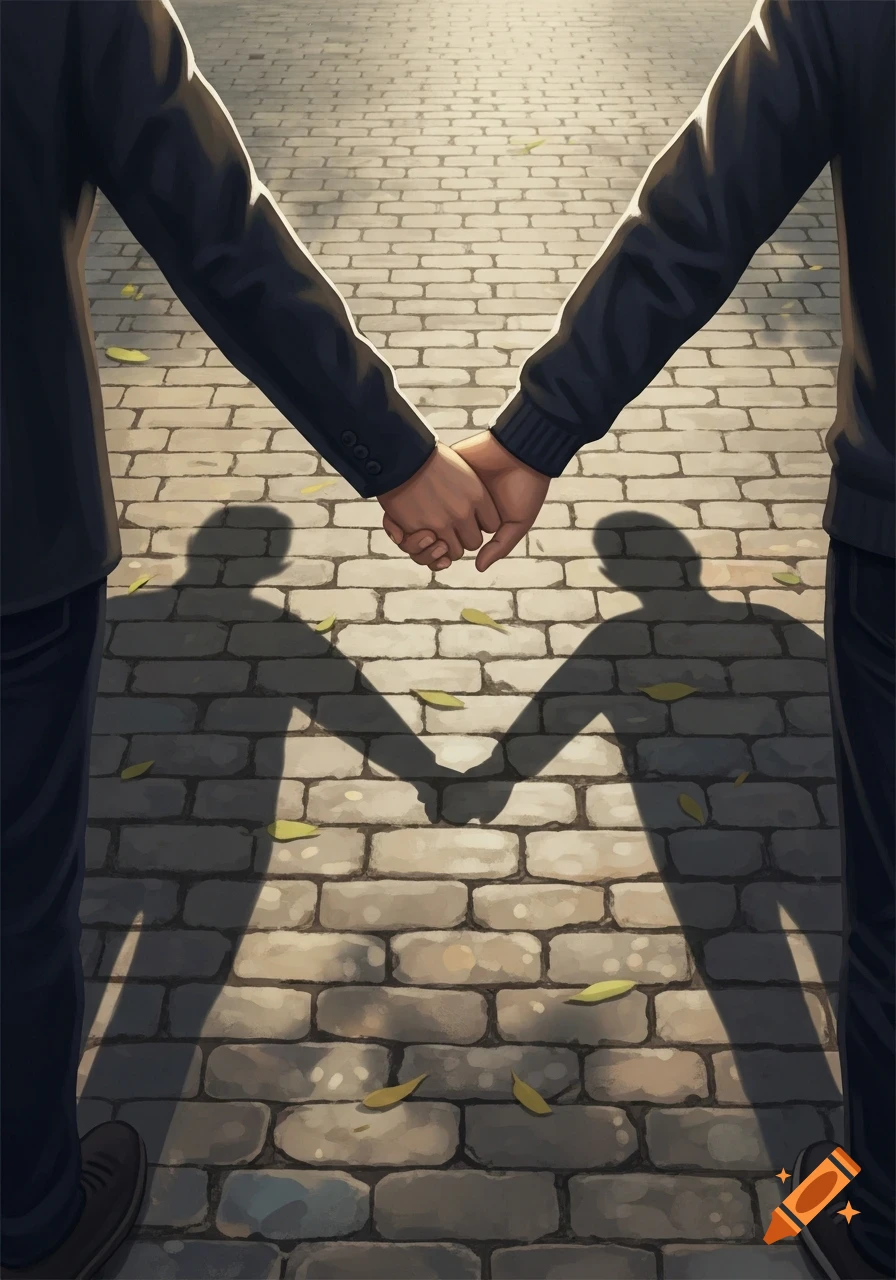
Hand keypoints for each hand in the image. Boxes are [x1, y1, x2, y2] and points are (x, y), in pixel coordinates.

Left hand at [387, 431, 549, 570]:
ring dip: (427, 509)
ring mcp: (455, 483)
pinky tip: (426, 495)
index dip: (449, 544)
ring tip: (428, 513)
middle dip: (434, 529)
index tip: (445, 546)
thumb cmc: (526, 488)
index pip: (457, 536)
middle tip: (432, 532)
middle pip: (440, 522)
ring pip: (431, 502)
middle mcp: (464, 501)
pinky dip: (426, 486)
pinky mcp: (449, 464)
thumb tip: (478, 567)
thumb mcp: (517, 522)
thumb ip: (499, 546)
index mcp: (478, 516)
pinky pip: (430, 478)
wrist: (524, 451)